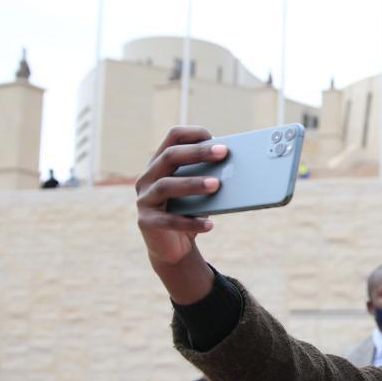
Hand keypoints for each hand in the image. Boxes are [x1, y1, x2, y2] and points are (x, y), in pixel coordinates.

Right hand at [135, 126, 227, 302]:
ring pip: (166, 185)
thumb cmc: (190, 210)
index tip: (216, 138)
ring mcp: (145, 199)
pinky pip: (168, 220)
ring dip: (193, 183)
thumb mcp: (200, 191)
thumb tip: (237, 166)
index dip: (194, 134)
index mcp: (161, 163)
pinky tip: (210, 224)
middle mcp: (148, 177)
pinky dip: (190, 222)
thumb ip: (210, 175)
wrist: (173, 246)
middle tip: (223, 153)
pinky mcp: (147, 222)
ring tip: (216, 185)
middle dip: (198, 153)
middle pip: (170, 156)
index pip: (173, 137)